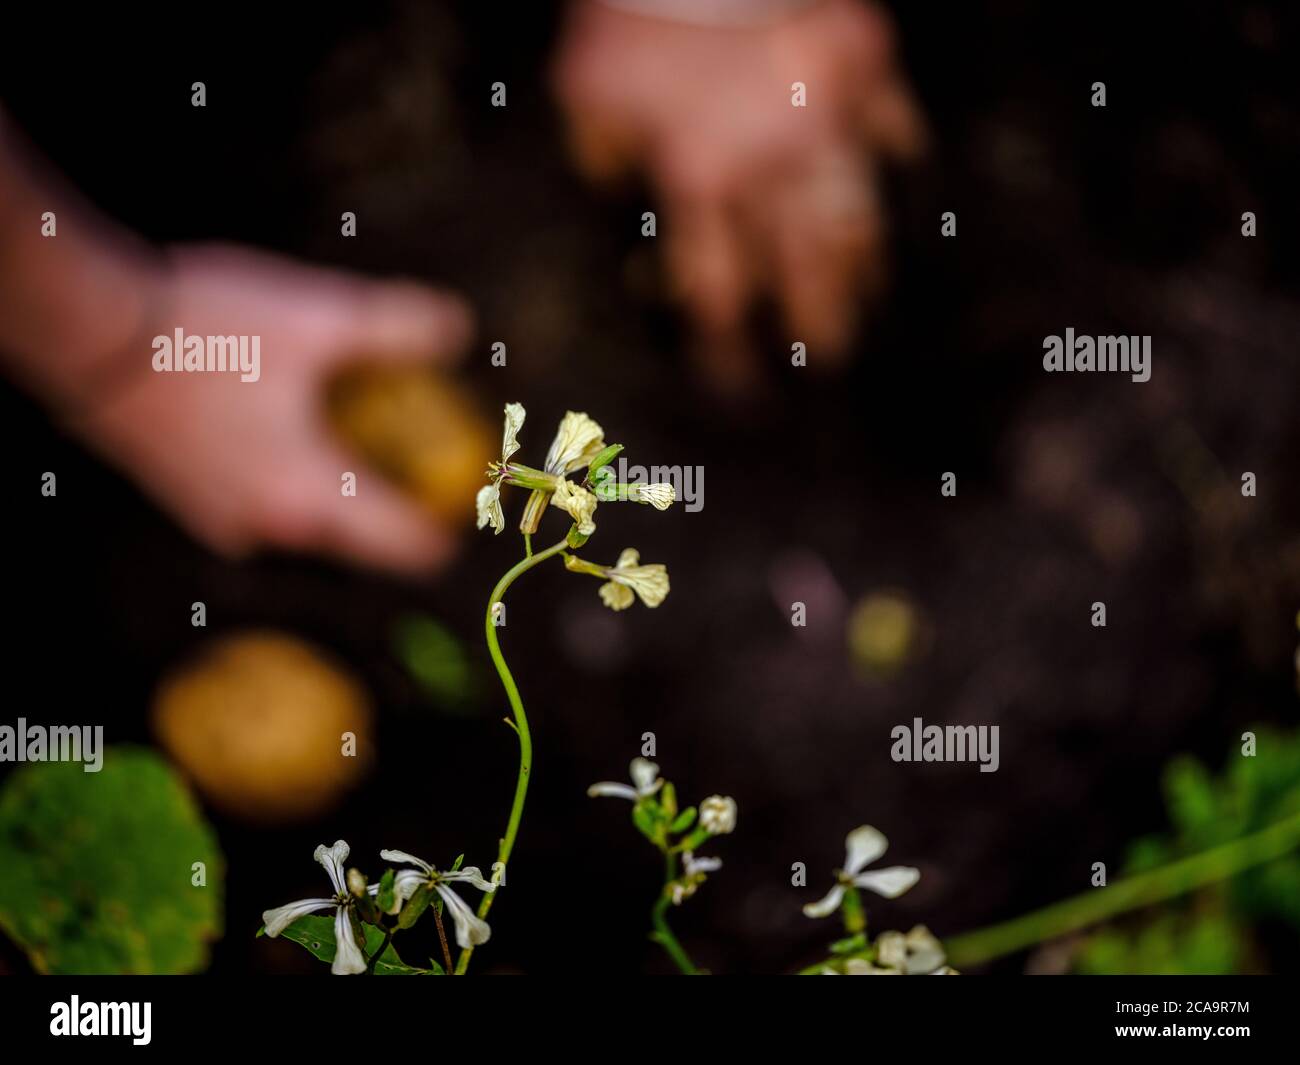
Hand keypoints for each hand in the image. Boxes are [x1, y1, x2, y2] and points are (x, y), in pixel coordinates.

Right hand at [72, 244, 473, 573]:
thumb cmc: (206, 330)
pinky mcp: (195, 501)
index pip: (408, 546)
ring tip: (356, 412)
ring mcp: (226, 521)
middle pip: (365, 532)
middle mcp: (271, 529)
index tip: (468, 483)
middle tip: (416, 431)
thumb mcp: (318, 319)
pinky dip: (297, 471)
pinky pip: (270, 501)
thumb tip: (459, 328)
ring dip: (344, 476)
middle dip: (398, 487)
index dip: (450, 520)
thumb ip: (398, 329)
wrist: (86, 332)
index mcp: (311, 499)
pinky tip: (294, 415)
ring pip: (315, 516)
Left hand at [553, 0, 924, 392]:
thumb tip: (622, 196)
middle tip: (828, 358)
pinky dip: (899, 158)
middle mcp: (772, 164)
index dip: (727, 346)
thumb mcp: (588, 94)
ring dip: (862, 265)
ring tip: (868, 296)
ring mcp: (828, 116)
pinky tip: (905, 183)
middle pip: (803, 271)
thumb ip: (605, 159)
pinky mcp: (864, 65)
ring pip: (858, 214)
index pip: (719, 289)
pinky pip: (896, 128)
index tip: (737, 381)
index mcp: (700, 180)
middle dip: (816, 324)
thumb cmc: (633, 15)